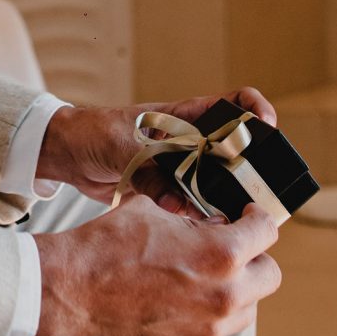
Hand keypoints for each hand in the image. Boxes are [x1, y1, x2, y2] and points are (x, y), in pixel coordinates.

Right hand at [33, 198, 280, 335]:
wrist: (70, 294)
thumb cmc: (107, 246)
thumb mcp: (152, 211)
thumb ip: (191, 217)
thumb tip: (211, 222)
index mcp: (221, 254)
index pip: (267, 232)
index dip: (257, 219)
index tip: (246, 218)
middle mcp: (225, 296)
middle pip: (270, 276)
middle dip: (253, 259)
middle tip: (229, 250)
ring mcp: (210, 332)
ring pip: (246, 310)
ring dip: (233, 291)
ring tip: (199, 279)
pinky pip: (216, 334)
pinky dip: (206, 318)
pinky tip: (175, 303)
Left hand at [36, 87, 276, 210]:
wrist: (69, 154)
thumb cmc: (95, 133)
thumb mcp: (124, 146)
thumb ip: (152, 172)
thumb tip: (179, 202)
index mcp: (186, 116)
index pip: (234, 104)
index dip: (256, 111)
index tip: (267, 128)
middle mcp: (191, 141)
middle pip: (237, 150)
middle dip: (252, 168)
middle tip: (260, 190)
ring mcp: (182, 167)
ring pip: (220, 181)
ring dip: (229, 198)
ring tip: (237, 216)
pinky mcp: (170, 190)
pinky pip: (197, 204)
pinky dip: (203, 217)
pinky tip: (205, 230)